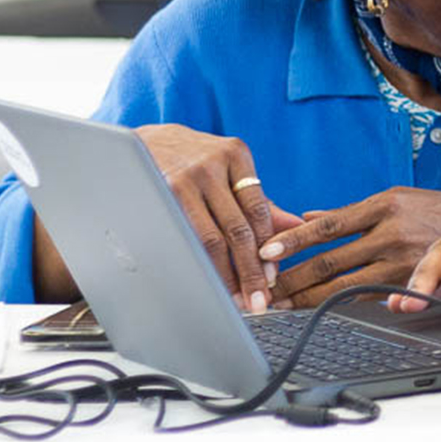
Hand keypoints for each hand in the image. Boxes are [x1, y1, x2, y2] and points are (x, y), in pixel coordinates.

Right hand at [135, 124, 293, 310]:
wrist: (143, 142)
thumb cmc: (195, 162)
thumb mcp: (230, 171)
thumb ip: (261, 202)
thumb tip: (297, 226)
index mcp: (236, 155)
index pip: (258, 211)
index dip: (267, 249)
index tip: (271, 278)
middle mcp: (211, 165)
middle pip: (237, 228)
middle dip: (249, 269)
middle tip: (257, 299)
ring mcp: (181, 179)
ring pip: (209, 238)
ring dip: (224, 273)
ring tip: (233, 297)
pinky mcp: (156, 194)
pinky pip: (183, 238)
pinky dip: (196, 263)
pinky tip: (203, 279)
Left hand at [258, 187, 440, 307]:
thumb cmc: (440, 211)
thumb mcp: (399, 198)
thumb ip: (353, 211)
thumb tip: (309, 215)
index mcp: (384, 205)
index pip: (328, 225)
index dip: (294, 239)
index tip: (267, 250)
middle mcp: (392, 233)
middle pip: (330, 260)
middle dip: (292, 278)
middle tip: (264, 289)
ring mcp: (403, 263)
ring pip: (345, 286)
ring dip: (308, 298)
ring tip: (282, 305)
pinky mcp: (413, 285)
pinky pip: (369, 299)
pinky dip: (340, 307)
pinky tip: (319, 313)